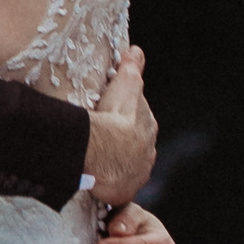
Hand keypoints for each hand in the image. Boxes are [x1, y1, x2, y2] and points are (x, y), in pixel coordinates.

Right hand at [83, 44, 156, 209]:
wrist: (102, 151)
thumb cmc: (113, 116)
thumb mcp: (124, 84)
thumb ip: (132, 67)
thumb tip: (137, 51)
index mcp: (148, 129)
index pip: (139, 122)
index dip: (124, 119)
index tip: (111, 118)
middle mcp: (147, 154)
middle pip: (134, 147)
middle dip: (121, 144)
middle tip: (101, 140)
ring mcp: (136, 175)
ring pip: (126, 168)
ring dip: (115, 165)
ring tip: (96, 161)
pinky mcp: (123, 193)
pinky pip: (115, 188)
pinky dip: (107, 184)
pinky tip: (95, 180)